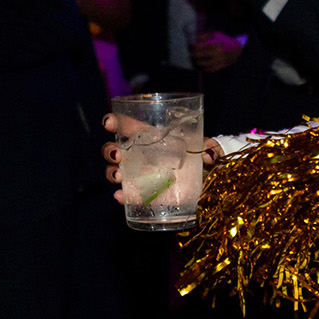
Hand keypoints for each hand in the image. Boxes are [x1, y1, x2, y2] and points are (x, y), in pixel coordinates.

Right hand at [102, 113, 224, 202]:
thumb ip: (210, 146)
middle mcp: (141, 155)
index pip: (128, 126)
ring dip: (112, 172)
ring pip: (116, 171)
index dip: (115, 122)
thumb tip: (208, 153)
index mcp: (152, 136)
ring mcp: (140, 176)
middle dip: (110, 151)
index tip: (108, 123)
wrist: (208, 182)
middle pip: (115, 149)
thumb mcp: (207, 147)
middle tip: (118, 155)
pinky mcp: (144, 195)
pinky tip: (120, 197)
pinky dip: (122, 197)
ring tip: (119, 176)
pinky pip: (128, 195)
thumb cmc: (202, 157)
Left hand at [190, 31, 243, 72]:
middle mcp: (219, 53)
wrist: (237, 49)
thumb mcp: (217, 35)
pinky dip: (206, 68)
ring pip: (207, 63)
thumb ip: (207, 35)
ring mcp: (221, 60)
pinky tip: (203, 66)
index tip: (192, 46)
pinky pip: (212, 69)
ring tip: (196, 61)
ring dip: (200, 62)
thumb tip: (197, 38)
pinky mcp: (222, 66)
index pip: (204, 46)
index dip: (196, 47)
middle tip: (191, 54)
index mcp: (218, 44)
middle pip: (204, 55)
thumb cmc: (225, 41)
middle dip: (196, 54)